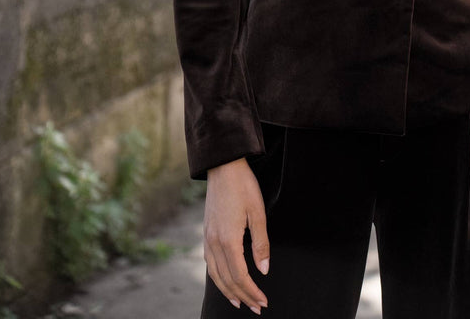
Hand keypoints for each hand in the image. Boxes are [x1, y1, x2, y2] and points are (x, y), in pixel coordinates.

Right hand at [204, 157, 269, 312]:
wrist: (223, 166)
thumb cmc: (243, 186)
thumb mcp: (258, 212)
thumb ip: (261, 243)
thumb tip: (263, 270)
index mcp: (228, 240)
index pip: (240, 276)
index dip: (252, 291)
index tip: (263, 302)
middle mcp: (214, 242)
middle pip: (227, 279)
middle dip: (242, 296)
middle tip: (256, 307)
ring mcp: (207, 237)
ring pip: (215, 274)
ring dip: (228, 290)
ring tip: (239, 301)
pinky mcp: (206, 232)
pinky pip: (209, 262)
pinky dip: (218, 277)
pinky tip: (225, 279)